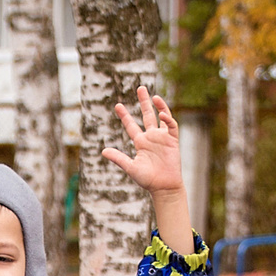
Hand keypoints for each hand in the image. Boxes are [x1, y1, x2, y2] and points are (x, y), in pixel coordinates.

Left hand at [103, 87, 195, 252]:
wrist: (164, 187)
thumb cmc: (148, 180)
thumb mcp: (131, 167)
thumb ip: (118, 158)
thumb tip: (102, 151)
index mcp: (140, 143)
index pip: (131, 126)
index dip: (125, 116)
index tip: (118, 105)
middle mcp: (151, 138)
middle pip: (147, 115)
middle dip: (143, 102)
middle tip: (140, 88)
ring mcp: (162, 138)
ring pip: (161, 116)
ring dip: (158, 105)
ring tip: (154, 96)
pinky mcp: (173, 140)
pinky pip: (171, 125)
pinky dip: (167, 118)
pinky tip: (161, 113)